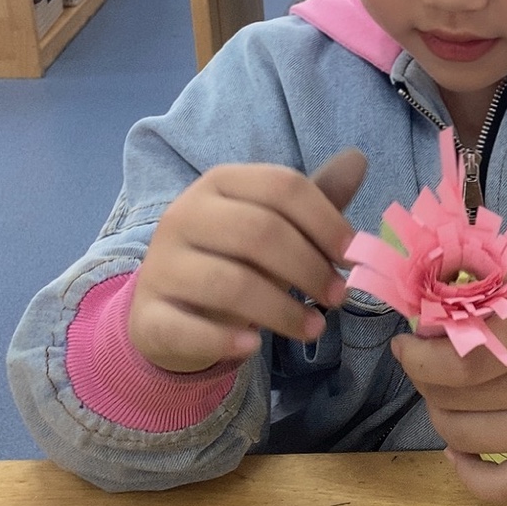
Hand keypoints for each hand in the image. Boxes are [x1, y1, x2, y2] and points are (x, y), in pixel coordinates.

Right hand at [129, 150, 366, 372]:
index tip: (352, 256)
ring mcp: (161, 265)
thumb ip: (314, 202)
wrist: (169, 311)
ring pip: (230, 284)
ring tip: (315, 328)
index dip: (326, 221)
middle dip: (310, 268)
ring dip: (283, 311)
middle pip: (260, 233)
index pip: (282, 187)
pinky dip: (227, 339)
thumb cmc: (234, 260)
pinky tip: (254, 346)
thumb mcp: (275, 228)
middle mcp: (183, 215)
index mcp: (219, 183)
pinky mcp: (148, 315)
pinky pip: (189, 327)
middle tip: (340, 297)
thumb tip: (358, 159)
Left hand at [391, 258, 506, 502]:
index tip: (410, 334)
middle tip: (421, 357)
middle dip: (424, 372)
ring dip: (437, 410)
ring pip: (466, 433)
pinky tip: (457, 446)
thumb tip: (436, 285)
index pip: (465, 343)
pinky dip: (466, 473)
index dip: (424, 343)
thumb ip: (503, 278)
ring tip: (440, 390)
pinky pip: (503, 488)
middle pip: (458, 389)